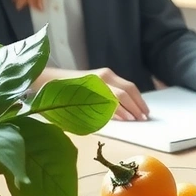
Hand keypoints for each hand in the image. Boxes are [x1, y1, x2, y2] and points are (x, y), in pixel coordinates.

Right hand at [35, 66, 149, 121]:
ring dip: (130, 109)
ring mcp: (96, 82)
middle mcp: (104, 76)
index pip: (130, 87)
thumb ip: (108, 95)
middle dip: (138, 105)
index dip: (140, 100)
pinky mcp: (88, 90)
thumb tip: (127, 110)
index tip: (146, 111)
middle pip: (128, 91)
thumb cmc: (72, 89)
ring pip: (120, 95)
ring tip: (136, 120)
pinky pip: (106, 101)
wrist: (50, 81)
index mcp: (107, 75)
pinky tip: (122, 118)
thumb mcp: (94, 88)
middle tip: (144, 118)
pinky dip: (116, 110)